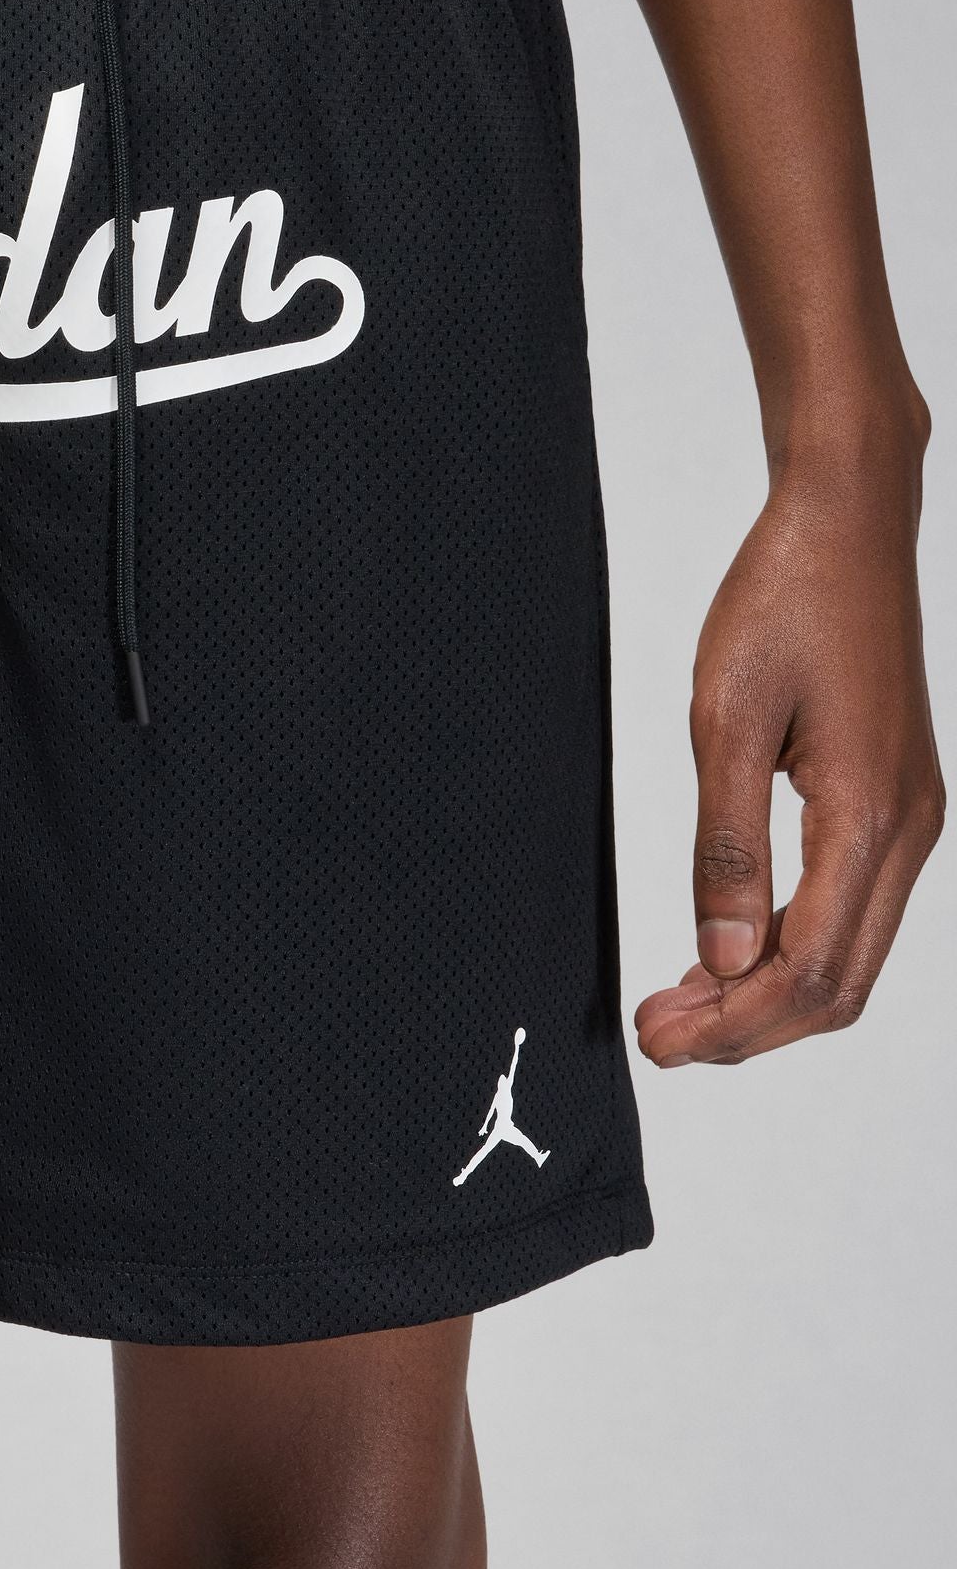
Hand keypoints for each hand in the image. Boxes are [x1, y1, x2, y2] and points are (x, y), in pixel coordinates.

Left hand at [636, 451, 943, 1066]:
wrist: (844, 526)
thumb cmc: (783, 603)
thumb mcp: (726, 720)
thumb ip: (727, 845)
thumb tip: (721, 957)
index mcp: (869, 816)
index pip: (809, 968)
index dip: (734, 1022)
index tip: (659, 1042)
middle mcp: (908, 830)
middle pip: (840, 982)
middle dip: (749, 1028)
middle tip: (658, 1040)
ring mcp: (910, 818)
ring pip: (851, 954)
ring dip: (767, 995)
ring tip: (681, 1007)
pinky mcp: (893, 801)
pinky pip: (852, 909)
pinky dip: (791, 949)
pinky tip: (728, 951)